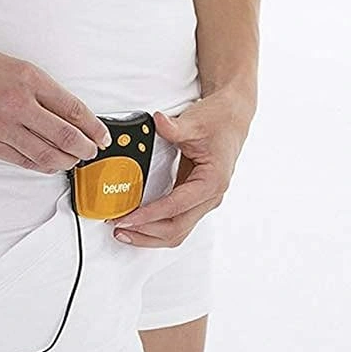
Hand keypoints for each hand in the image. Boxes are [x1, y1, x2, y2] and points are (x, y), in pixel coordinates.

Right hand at [0, 20, 111, 171]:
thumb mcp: (14, 65)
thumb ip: (39, 90)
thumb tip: (66, 114)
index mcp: (28, 78)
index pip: (73, 109)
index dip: (93, 126)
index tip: (102, 134)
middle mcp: (17, 102)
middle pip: (64, 136)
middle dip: (85, 148)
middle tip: (93, 152)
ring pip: (44, 154)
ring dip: (65, 161)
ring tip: (74, 161)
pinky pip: (20, 160)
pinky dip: (39, 165)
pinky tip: (47, 164)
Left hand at [108, 90, 252, 246]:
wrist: (231, 116)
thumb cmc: (219, 121)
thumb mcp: (194, 122)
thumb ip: (174, 127)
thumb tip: (158, 122)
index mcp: (211, 182)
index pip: (176, 207)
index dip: (149, 215)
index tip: (128, 218)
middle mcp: (210, 196)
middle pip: (176, 229)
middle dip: (145, 232)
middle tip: (119, 226)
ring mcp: (204, 200)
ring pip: (177, 230)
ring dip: (150, 234)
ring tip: (124, 230)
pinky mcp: (195, 198)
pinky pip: (176, 220)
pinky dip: (156, 225)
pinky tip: (139, 221)